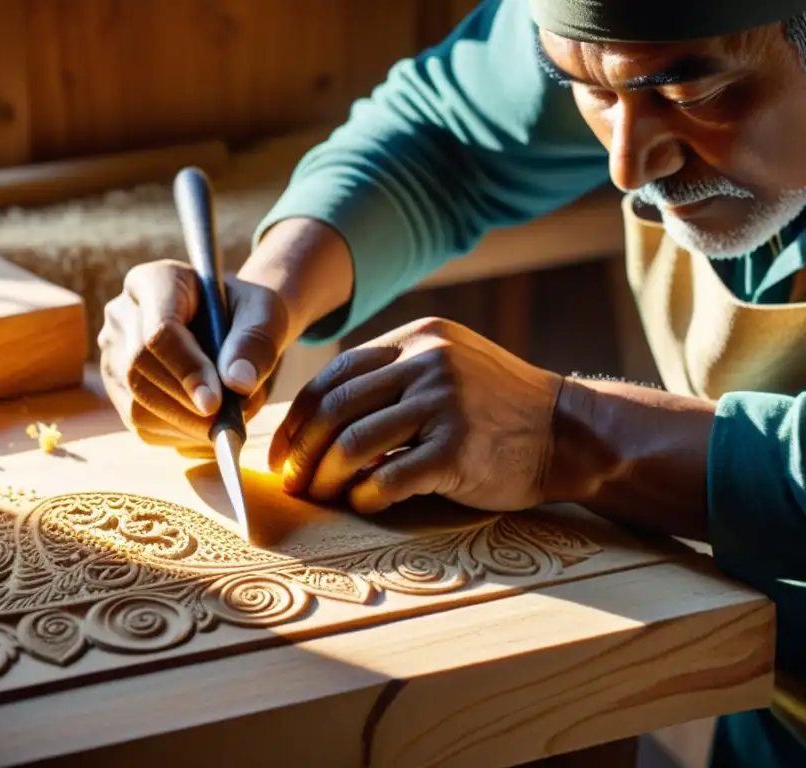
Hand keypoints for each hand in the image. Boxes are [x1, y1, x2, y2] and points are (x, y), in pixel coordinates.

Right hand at [98, 260, 290, 452]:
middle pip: (140, 369)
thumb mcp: (265, 316)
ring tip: (224, 421)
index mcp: (155, 281)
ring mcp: (113, 352)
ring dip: (184, 424)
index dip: (186, 370)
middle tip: (228, 421)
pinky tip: (205, 425)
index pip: (159, 330)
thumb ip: (256, 342)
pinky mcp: (118, 387)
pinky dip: (177, 434)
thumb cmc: (249, 314)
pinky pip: (140, 423)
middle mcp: (122, 314)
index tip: (215, 402)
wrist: (234, 327)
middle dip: (186, 404)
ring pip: (136, 403)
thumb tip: (238, 383)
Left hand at [269, 317, 563, 513]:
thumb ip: (391, 381)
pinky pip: (389, 477)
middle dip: (302, 450)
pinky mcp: (459, 447)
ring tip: (320, 497)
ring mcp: (445, 402)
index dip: (299, 417)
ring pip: (355, 442)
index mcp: (416, 340)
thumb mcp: (446, 369)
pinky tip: (363, 504)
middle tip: (292, 481)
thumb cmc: (497, 409)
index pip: (335, 375)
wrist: (570, 431)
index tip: (283, 450)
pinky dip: (365, 496)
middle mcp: (427, 362)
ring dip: (326, 476)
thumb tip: (318, 425)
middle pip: (336, 408)